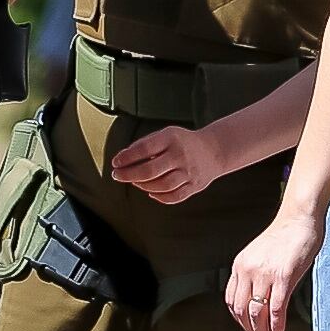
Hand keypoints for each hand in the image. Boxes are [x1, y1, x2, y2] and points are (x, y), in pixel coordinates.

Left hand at [111, 126, 229, 204]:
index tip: (116, 162)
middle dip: (129, 174)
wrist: (214, 150)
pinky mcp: (194, 186)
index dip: (127, 157)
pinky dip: (159, 196)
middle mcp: (180, 156)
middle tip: (117, 175)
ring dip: (143, 186)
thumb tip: (124, 158)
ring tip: (134, 181)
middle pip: (151, 170)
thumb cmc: (183, 142)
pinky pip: (174, 197)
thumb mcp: (166, 134)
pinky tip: (150, 192)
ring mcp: (188, 173)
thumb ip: (146, 144)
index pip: (145, 148)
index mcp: (172, 139)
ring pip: (161, 185)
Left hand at [224, 206, 325, 330]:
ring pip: (257, 313)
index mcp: (240, 265)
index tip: (249, 328)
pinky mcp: (283, 277)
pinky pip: (276, 309)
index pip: (232, 301)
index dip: (239, 320)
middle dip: (250, 330)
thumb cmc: (285, 235)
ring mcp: (265, 274)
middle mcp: (248, 270)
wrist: (299, 218)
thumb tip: (259, 300)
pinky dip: (276, 325)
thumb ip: (256, 275)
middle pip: (242, 310)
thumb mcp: (260, 255)